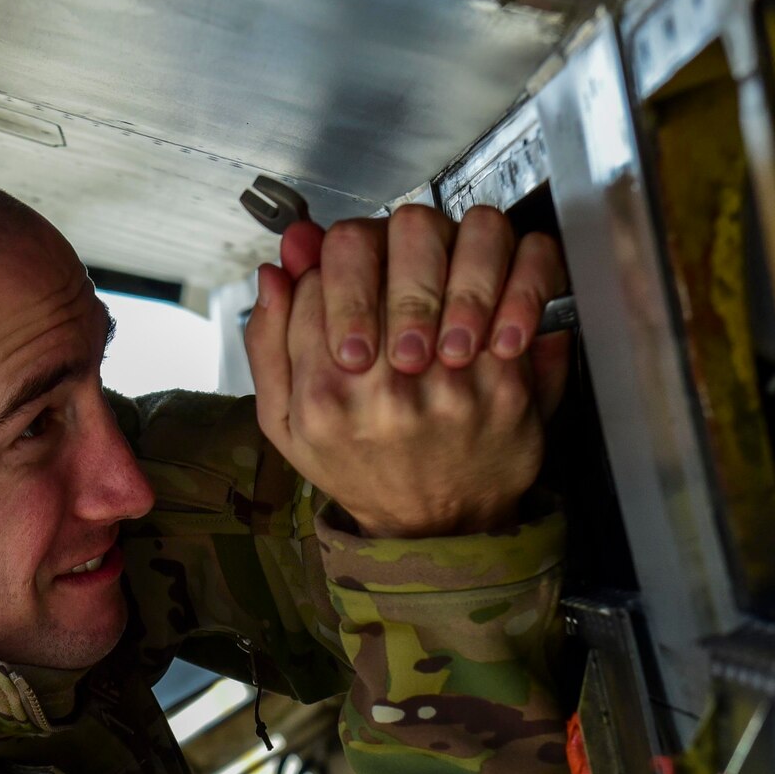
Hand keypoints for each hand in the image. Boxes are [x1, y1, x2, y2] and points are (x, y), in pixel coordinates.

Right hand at [245, 205, 570, 537]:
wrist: (437, 527)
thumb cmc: (361, 469)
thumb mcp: (286, 428)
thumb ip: (268, 346)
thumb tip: (276, 270)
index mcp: (324, 399)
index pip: (317, 280)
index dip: (328, 265)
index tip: (338, 277)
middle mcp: (386, 391)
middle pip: (373, 253)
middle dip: (374, 246)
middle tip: (381, 263)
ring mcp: (450, 384)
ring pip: (438, 254)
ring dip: (431, 250)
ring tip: (426, 272)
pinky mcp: (506, 381)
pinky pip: (501, 287)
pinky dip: (491, 272)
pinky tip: (472, 292)